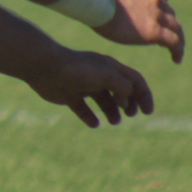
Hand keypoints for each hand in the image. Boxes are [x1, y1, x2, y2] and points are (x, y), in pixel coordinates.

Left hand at [24, 46, 152, 126]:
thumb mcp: (107, 75)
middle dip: (129, 103)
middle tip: (130, 114)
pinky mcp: (68, 95)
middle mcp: (97, 76)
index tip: (147, 112)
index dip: (144, 95)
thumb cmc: (77, 69)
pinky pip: (82, 109)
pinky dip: (89, 117)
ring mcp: (83, 85)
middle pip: (120, 91)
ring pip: (102, 101)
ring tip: (114, 121)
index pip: (134, 80)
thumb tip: (125, 102)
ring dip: (111, 112)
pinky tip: (94, 123)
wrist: (44, 67)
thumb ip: (123, 87)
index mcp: (109, 67)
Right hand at [94, 0, 184, 63]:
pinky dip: (177, 51)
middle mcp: (153, 0)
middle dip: (167, 23)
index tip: (159, 9)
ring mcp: (156, 15)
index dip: (163, 1)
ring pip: (176, 28)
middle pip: (170, 13)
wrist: (96, 2)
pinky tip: (176, 60)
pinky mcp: (155, 31)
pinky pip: (174, 42)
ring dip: (176, 38)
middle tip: (162, 34)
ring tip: (175, 50)